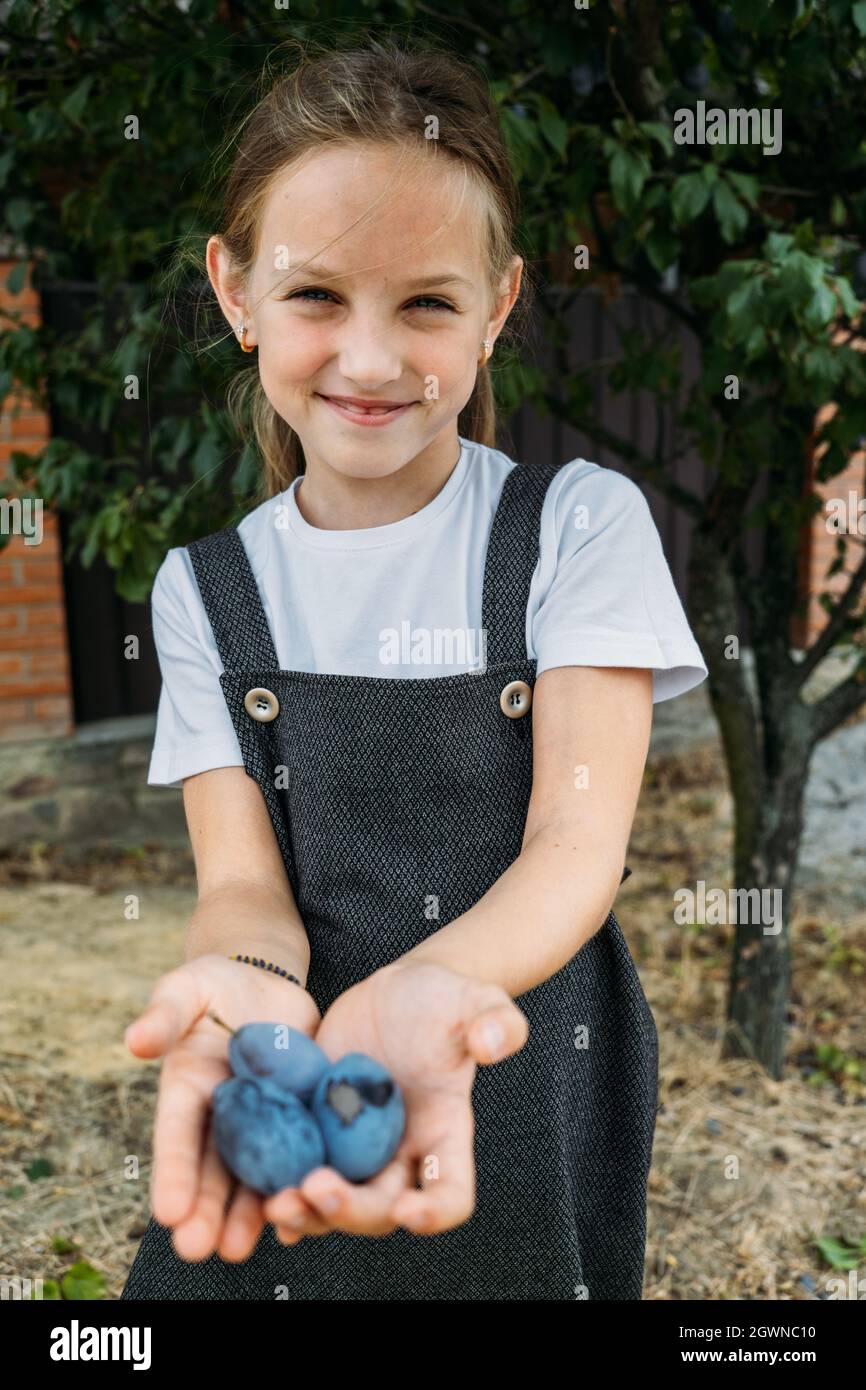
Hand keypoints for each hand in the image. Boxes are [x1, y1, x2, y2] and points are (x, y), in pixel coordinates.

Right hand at [124, 953, 320, 1262]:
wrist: (265, 985)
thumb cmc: (215, 985)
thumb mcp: (187, 988)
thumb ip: (165, 1013)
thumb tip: (135, 1040)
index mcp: (186, 1090)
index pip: (178, 1134)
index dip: (173, 1172)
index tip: (166, 1212)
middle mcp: (220, 1118)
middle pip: (212, 1170)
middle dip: (204, 1211)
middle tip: (200, 1250)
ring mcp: (260, 1123)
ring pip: (252, 1177)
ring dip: (246, 1215)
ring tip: (239, 1250)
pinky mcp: (299, 1119)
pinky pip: (296, 1159)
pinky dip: (295, 1191)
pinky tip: (299, 1223)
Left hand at [264, 959, 528, 1242]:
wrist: (397, 991)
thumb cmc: (444, 998)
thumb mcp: (476, 999)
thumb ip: (497, 1020)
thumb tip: (496, 1041)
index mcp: (444, 1135)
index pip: (451, 1194)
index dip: (434, 1212)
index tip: (408, 1210)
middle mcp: (400, 1154)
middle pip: (380, 1210)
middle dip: (349, 1210)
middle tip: (315, 1188)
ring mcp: (355, 1147)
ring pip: (334, 1205)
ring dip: (307, 1214)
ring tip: (277, 1202)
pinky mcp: (318, 1130)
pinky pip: (299, 1174)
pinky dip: (280, 1192)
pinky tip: (257, 1195)